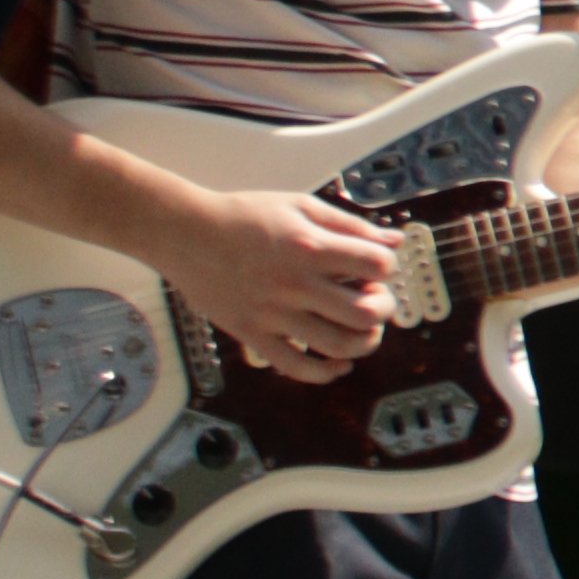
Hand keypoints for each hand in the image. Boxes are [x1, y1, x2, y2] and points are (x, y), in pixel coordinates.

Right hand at [168, 186, 399, 380]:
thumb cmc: (243, 216)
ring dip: (364, 342)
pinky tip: (338, 363)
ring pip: (338, 345)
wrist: (184, 233)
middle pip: (364, 312)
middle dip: (383, 307)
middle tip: (374, 299)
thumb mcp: (300, 206)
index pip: (377, 266)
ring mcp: (272, 313)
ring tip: (363, 329)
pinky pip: (296, 367)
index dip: (387, 266)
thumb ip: (350, 224)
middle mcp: (293, 284)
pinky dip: (326, 372)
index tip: (376, 266)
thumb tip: (394, 240)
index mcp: (309, 247)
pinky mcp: (252, 334)